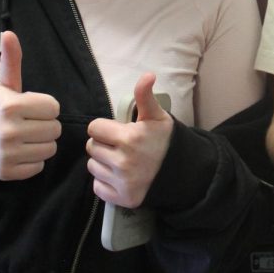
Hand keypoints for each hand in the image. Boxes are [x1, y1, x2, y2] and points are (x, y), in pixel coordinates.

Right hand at [0, 30, 61, 179]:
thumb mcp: (2, 82)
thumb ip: (10, 59)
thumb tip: (8, 33)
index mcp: (10, 106)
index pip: (54, 108)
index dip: (45, 106)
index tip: (30, 107)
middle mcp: (8, 131)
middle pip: (54, 129)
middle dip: (45, 125)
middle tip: (29, 123)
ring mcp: (7, 154)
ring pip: (49, 149)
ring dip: (42, 143)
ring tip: (26, 137)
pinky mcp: (7, 172)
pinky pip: (39, 167)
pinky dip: (33, 160)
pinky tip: (20, 151)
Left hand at [86, 72, 174, 208]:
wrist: (182, 172)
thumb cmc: (165, 140)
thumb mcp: (157, 116)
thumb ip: (145, 96)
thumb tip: (148, 74)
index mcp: (129, 138)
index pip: (94, 128)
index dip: (104, 128)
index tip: (117, 131)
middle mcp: (123, 161)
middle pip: (91, 147)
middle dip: (103, 144)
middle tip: (120, 146)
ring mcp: (122, 182)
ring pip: (93, 166)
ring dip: (103, 162)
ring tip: (120, 160)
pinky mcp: (121, 198)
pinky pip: (98, 186)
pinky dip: (105, 181)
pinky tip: (120, 176)